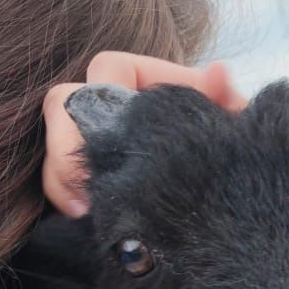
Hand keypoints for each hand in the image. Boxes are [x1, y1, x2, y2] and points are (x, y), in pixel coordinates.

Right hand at [41, 53, 244, 216]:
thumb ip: (227, 103)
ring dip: (61, 178)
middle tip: (87, 189)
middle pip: (62, 103)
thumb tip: (219, 72)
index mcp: (144, 83)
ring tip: (85, 213)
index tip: (119, 134)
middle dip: (67, 144)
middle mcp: (111, 109)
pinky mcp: (85, 179)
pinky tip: (85, 221)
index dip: (106, 91)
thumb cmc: (230, 157)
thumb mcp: (234, 132)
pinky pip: (56, 183)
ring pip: (53, 147)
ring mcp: (93, 144)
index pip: (107, 67)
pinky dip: (63, 199)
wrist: (225, 203)